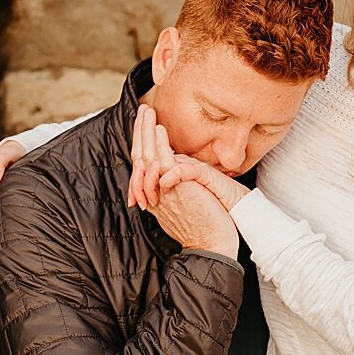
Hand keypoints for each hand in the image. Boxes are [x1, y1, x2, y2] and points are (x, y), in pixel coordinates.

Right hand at [129, 108, 236, 255]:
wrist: (213, 244)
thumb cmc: (207, 227)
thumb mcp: (187, 203)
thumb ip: (177, 187)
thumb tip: (176, 172)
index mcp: (156, 196)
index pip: (143, 165)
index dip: (143, 144)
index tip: (145, 126)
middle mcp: (154, 193)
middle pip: (140, 157)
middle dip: (140, 132)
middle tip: (142, 110)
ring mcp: (162, 191)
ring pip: (147, 156)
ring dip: (146, 131)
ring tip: (147, 111)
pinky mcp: (174, 188)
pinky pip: (162, 163)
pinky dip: (159, 144)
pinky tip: (159, 128)